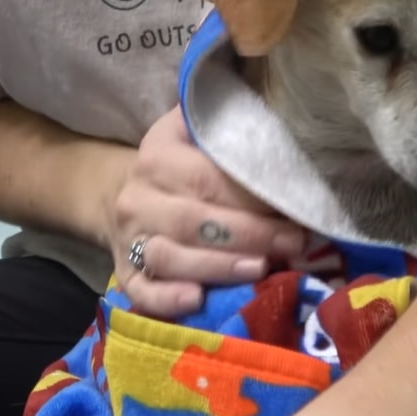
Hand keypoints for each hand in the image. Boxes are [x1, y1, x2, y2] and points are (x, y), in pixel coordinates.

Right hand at [105, 105, 305, 316]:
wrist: (122, 192)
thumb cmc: (182, 163)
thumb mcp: (195, 133)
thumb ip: (228, 124)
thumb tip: (285, 116)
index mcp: (158, 156)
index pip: (207, 177)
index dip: (252, 194)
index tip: (294, 203)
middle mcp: (139, 198)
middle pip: (195, 220)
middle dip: (251, 233)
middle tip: (294, 242)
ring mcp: (128, 238)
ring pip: (170, 257)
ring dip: (219, 266)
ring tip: (261, 268)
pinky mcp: (125, 274)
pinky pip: (142, 291)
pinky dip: (167, 299)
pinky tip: (198, 300)